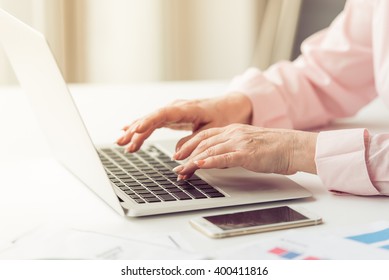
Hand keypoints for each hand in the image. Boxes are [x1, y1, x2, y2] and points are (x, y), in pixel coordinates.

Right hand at [116, 93, 251, 151]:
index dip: (148, 122)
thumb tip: (178, 155)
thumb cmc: (225, 116)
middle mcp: (177, 108)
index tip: (136, 130)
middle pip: (152, 117)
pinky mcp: (173, 116)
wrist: (232, 106)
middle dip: (136, 130)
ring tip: (121, 142)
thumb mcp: (214, 131)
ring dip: (136, 130)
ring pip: (151, 120)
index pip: (163, 114)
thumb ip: (196, 142)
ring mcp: (174, 111)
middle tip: (123, 143)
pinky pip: (154, 121)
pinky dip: (142, 127)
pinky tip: (129, 130)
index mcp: (188, 109)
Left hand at [172, 124, 317, 178]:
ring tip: (182, 170)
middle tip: (175, 165)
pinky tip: (199, 165)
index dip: (189, 145)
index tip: (179, 154)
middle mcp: (233, 134)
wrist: (292, 146)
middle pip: (203, 143)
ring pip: (209, 150)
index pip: (205, 136)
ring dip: (193, 161)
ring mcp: (239, 142)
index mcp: (233, 130)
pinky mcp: (246, 153)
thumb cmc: (274, 148)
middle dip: (186, 155)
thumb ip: (232, 149)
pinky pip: (224, 157)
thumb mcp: (248, 144)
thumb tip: (219, 158)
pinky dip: (209, 161)